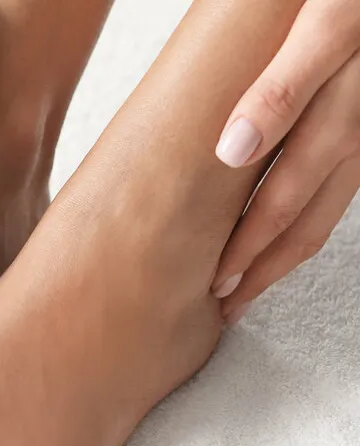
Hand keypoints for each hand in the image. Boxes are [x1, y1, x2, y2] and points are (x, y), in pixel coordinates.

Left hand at [212, 0, 359, 321]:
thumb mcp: (325, 22)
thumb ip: (284, 86)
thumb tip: (234, 151)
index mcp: (345, 105)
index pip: (289, 194)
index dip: (252, 243)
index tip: (217, 280)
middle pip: (312, 210)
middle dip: (267, 263)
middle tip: (228, 301)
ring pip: (333, 199)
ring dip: (292, 247)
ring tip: (254, 280)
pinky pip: (346, 174)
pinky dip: (316, 209)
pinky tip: (291, 223)